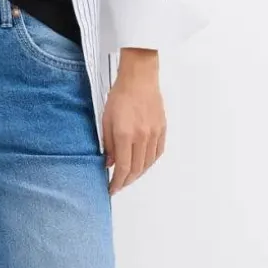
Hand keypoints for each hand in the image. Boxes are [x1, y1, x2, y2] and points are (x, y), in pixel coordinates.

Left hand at [102, 49, 165, 194]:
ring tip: (130, 177)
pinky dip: (150, 163)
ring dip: (138, 174)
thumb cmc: (121, 94)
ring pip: (148, 163)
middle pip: (136, 169)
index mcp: (125, 135)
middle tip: (119, 185)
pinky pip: (157, 153)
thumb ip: (107, 144)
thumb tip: (109, 163)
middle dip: (126, 181)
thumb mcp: (105, 119)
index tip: (112, 189)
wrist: (139, 79)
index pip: (123, 168)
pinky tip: (144, 164)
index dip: (117, 182)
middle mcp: (141, 137)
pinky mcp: (162, 129)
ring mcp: (154, 134)